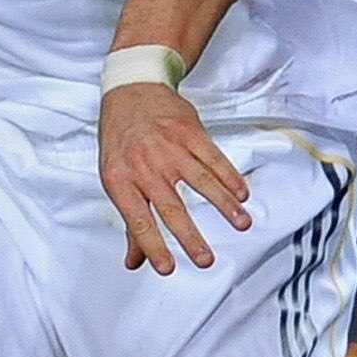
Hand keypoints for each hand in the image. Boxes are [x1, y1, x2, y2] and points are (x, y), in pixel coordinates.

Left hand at [100, 81, 251, 275]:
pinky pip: (213, 158)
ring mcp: (169, 148)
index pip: (137, 221)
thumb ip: (129, 222)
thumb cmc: (121, 139)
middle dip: (190, 237)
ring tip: (240, 224)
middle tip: (205, 260)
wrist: (132, 88)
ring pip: (200, 181)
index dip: (152, 246)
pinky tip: (242, 194)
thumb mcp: (115, 178)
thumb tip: (134, 261)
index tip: (167, 268)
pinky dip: (230, 177)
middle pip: (171, 207)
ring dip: (223, 205)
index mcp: (121, 180)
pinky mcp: (189, 132)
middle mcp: (145, 165)